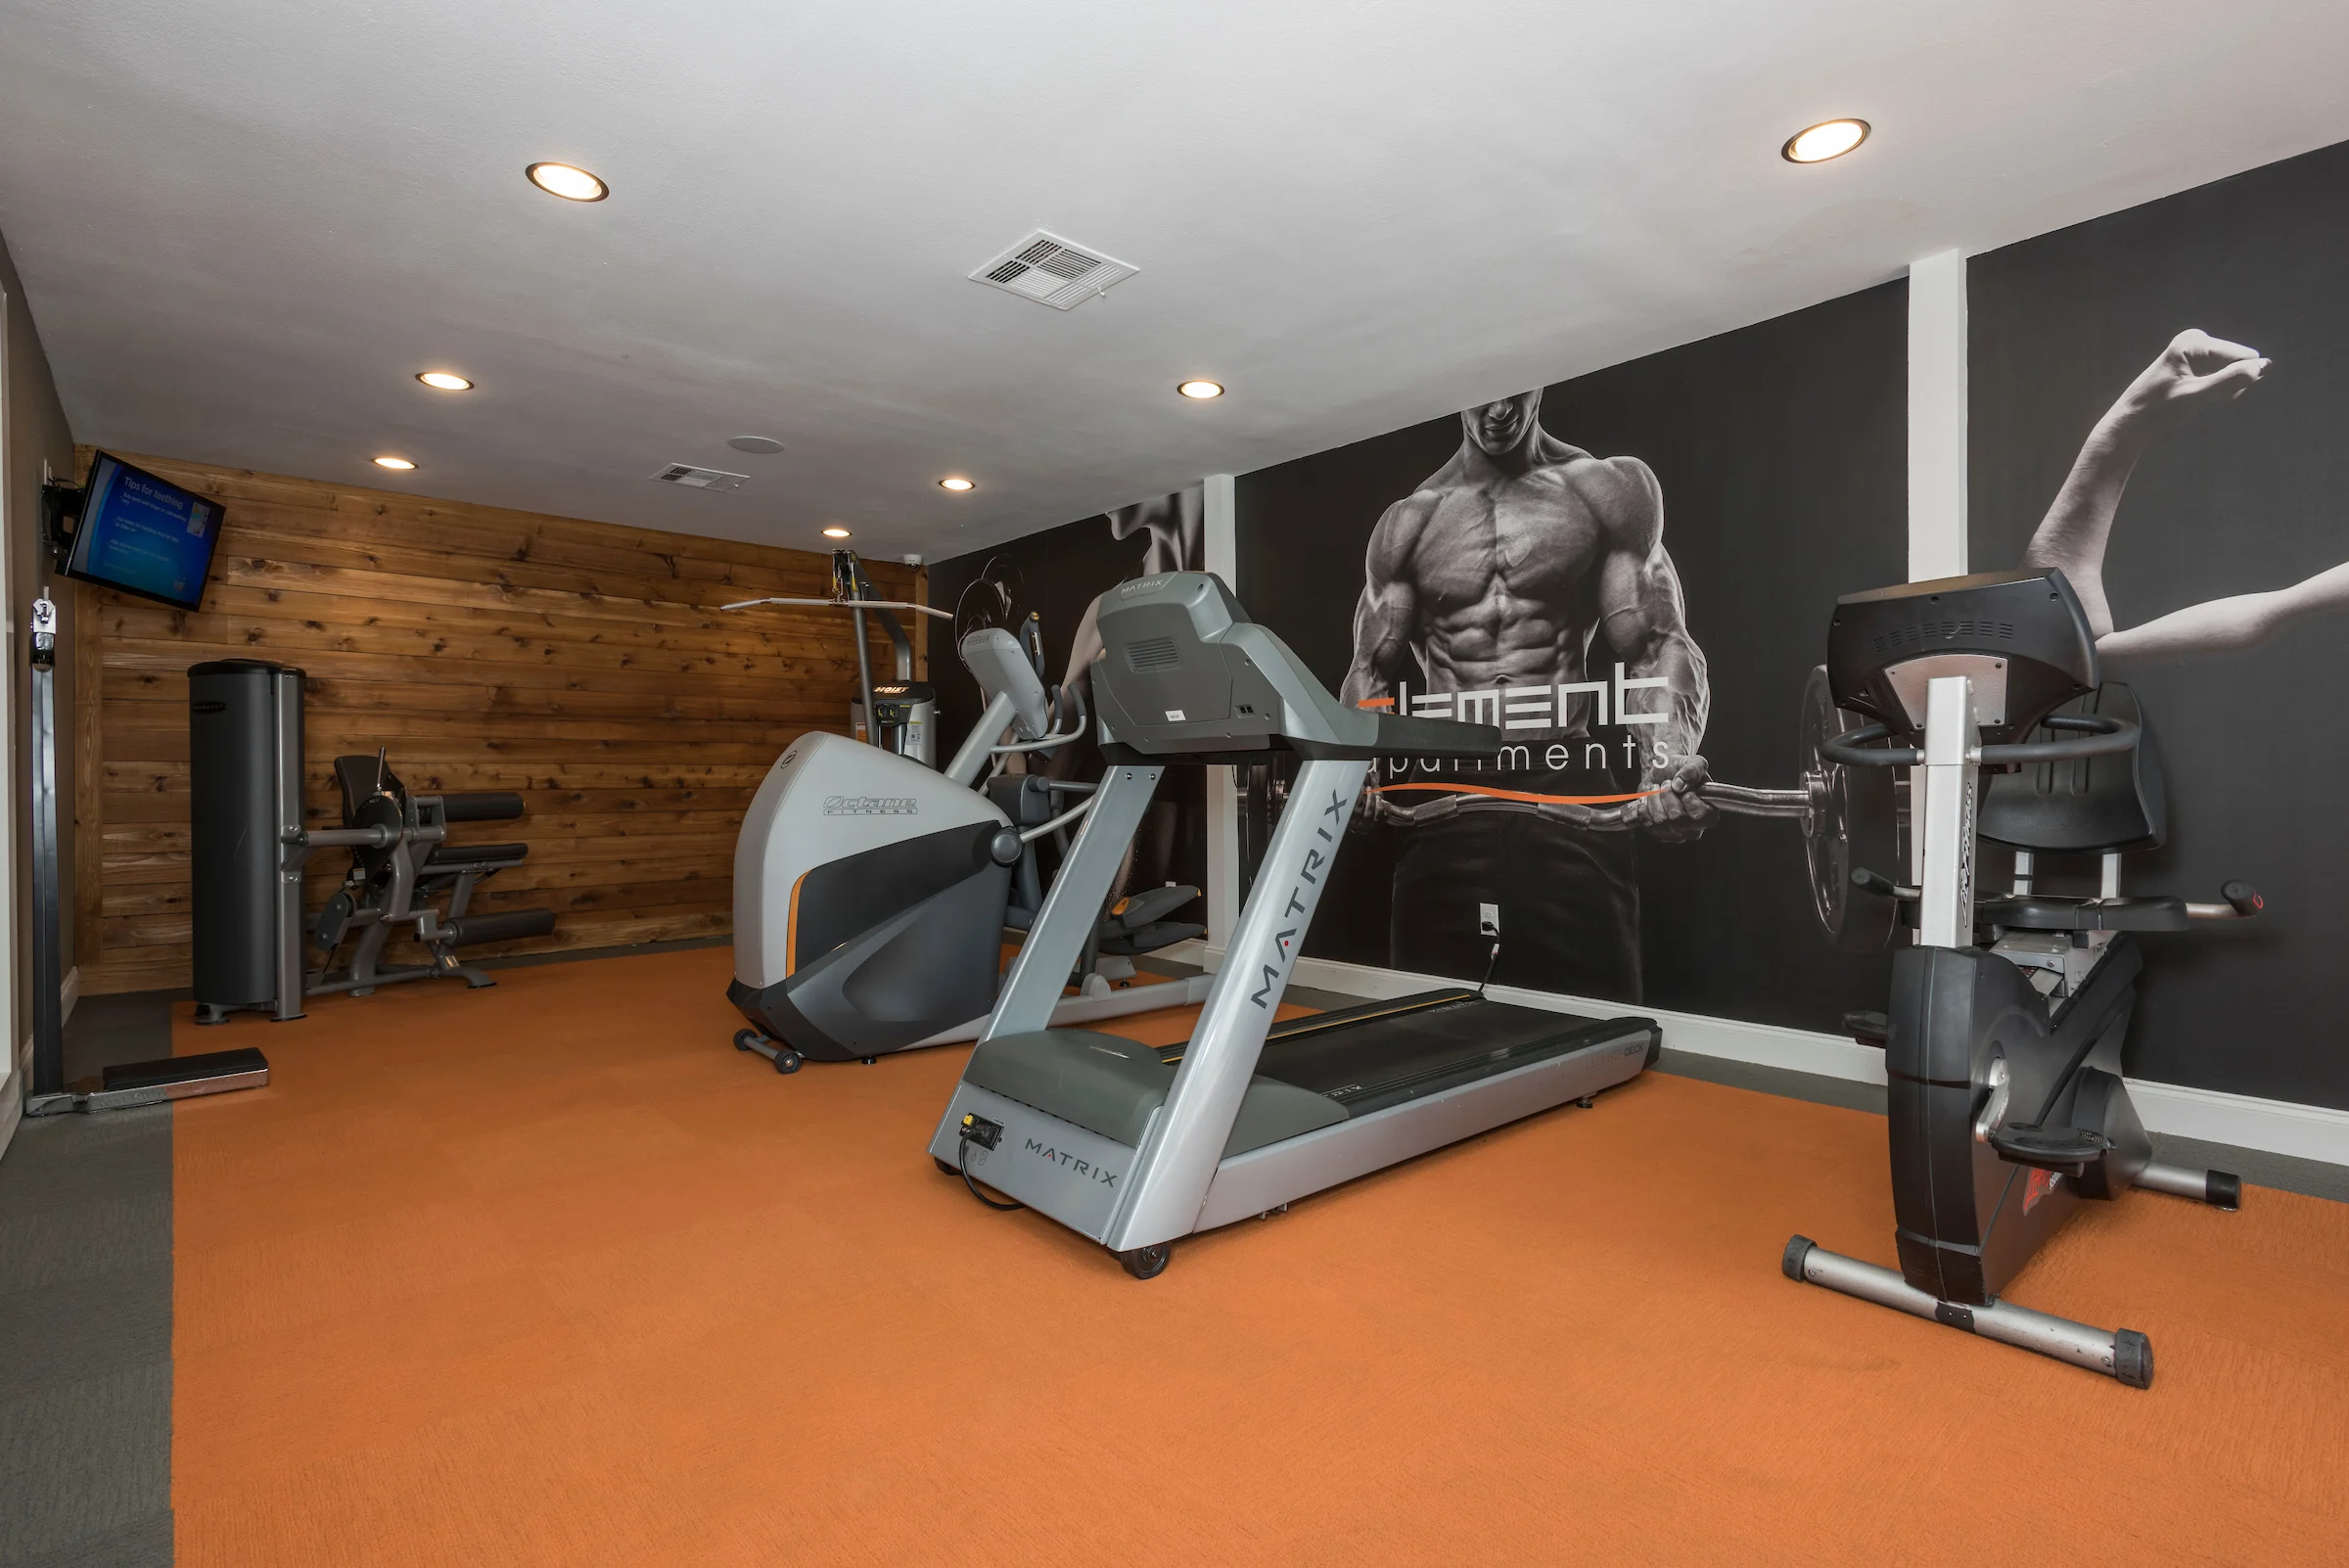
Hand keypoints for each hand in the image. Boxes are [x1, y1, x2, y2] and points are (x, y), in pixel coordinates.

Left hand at [1622, 753, 1715, 841]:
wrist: (1663, 775)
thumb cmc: (1681, 771)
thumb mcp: (1693, 762)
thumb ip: (1693, 769)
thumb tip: (1680, 784)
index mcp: (1710, 813)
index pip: (1699, 815)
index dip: (1687, 799)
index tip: (1681, 786)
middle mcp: (1695, 828)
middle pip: (1676, 817)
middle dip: (1667, 795)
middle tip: (1666, 784)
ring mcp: (1677, 834)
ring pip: (1660, 821)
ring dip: (1654, 799)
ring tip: (1657, 789)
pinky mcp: (1660, 834)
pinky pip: (1647, 823)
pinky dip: (1644, 807)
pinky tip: (1649, 799)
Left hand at [2117, 329, 2268, 427]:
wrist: (2130, 424)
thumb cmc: (2158, 411)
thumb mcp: (2198, 396)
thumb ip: (2232, 379)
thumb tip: (2265, 365)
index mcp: (2193, 341)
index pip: (2243, 356)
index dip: (2235, 380)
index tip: (2211, 395)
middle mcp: (2195, 340)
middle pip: (2237, 362)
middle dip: (2229, 384)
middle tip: (2201, 399)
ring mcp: (2195, 352)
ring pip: (2231, 371)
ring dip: (2222, 389)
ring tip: (2196, 400)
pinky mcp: (2194, 364)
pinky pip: (2221, 375)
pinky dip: (2216, 390)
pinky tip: (2196, 399)